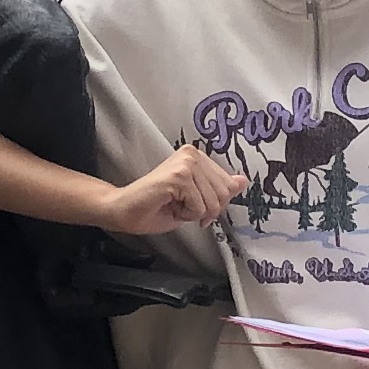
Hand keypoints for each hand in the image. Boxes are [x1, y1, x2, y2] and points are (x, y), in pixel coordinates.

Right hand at [95, 144, 243, 238]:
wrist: (125, 211)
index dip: (214, 204)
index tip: (194, 206)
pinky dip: (185, 214)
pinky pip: (199, 207)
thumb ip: (219, 189)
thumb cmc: (156, 207)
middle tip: (182, 207)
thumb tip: (243, 181)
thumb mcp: (196, 200)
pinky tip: (169, 205)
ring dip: (193, 213)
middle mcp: (192, 154)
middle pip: (224, 193)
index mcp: (197, 157)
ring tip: (173, 204)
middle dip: (206, 210)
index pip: (228, 185)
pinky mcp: (178, 176)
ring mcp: (185, 164)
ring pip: (212, 202)